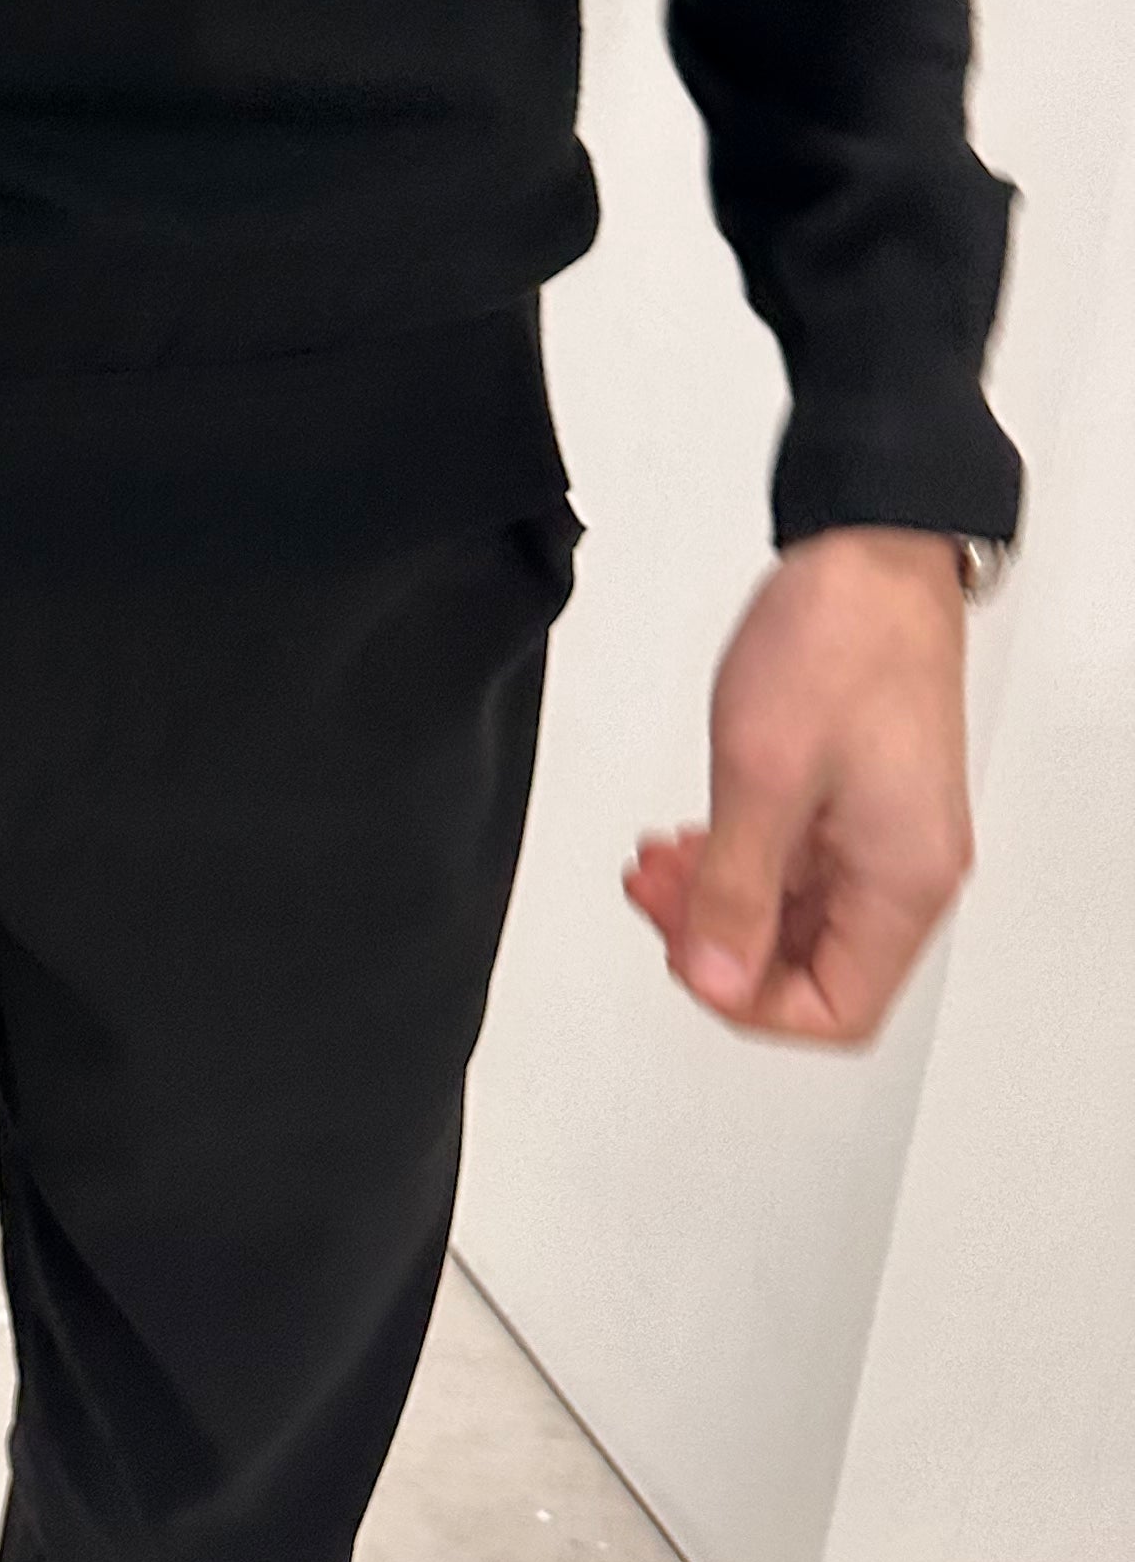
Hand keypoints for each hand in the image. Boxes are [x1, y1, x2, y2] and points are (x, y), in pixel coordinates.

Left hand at [623, 525, 972, 1045]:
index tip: (683, 954)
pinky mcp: (861, 796)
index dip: (747, 1000)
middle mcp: (907, 868)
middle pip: (814, 968)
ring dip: (722, 899)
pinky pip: (800, 863)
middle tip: (654, 898)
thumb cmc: (838, 642)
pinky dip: (741, 859)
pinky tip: (694, 836)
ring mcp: (885, 832)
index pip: (835, 1009)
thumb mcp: (762, 777)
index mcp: (902, 882)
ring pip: (798, 915)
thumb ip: (732, 889)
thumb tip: (712, 976)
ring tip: (659, 863)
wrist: (870, 552)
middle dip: (721, 943)